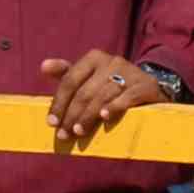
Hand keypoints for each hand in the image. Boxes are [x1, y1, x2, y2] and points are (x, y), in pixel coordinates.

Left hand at [39, 50, 163, 147]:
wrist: (150, 86)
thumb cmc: (112, 84)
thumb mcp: (90, 76)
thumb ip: (67, 73)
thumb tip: (43, 67)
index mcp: (94, 58)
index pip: (70, 80)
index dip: (59, 102)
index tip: (52, 123)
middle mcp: (111, 62)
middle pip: (85, 91)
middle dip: (72, 115)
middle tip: (64, 134)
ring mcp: (129, 72)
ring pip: (103, 96)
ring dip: (88, 116)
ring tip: (79, 132)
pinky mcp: (145, 85)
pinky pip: (127, 97)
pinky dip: (115, 107)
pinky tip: (105, 118)